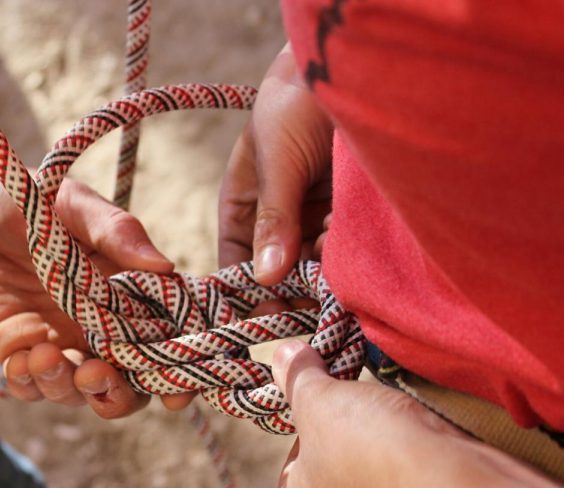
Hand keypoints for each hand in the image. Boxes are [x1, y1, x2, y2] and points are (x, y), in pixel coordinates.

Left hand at [0, 177, 187, 417]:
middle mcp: (102, 333)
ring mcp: (61, 346)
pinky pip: (28, 385)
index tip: (175, 392)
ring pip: (77, 394)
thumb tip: (165, 267)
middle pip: (126, 388)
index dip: (174, 376)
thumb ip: (118, 233)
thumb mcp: (80, 207)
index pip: (164, 347)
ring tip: (47, 356)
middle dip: (117, 395)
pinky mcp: (19, 351)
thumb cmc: (40, 203)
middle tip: (96, 375)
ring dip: (67, 388)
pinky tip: (22, 359)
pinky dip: (28, 382)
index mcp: (131, 300)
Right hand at [219, 44, 332, 291]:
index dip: (249, 291)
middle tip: (312, 301)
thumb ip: (273, 216)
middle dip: (295, 287)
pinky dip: (349, 253)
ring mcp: (315, 218)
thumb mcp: (277, 158)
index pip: (238, 262)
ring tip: (334, 249)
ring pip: (315, 266)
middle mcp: (278, 220)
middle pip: (280, 273)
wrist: (352, 68)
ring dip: (325, 270)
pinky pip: (346, 250)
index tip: (268, 317)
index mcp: (244, 207)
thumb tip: (267, 277)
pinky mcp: (349, 215)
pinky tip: (351, 237)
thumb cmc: (297, 105)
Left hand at [270, 340, 458, 487]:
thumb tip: (282, 355)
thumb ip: (297, 378)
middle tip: (373, 421)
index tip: (338, 408)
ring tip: (406, 442)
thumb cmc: (370, 452)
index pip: (295, 466)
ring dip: (391, 471)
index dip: (316, 428)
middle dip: (354, 452)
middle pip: (336, 484)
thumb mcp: (320, 400)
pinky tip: (432, 467)